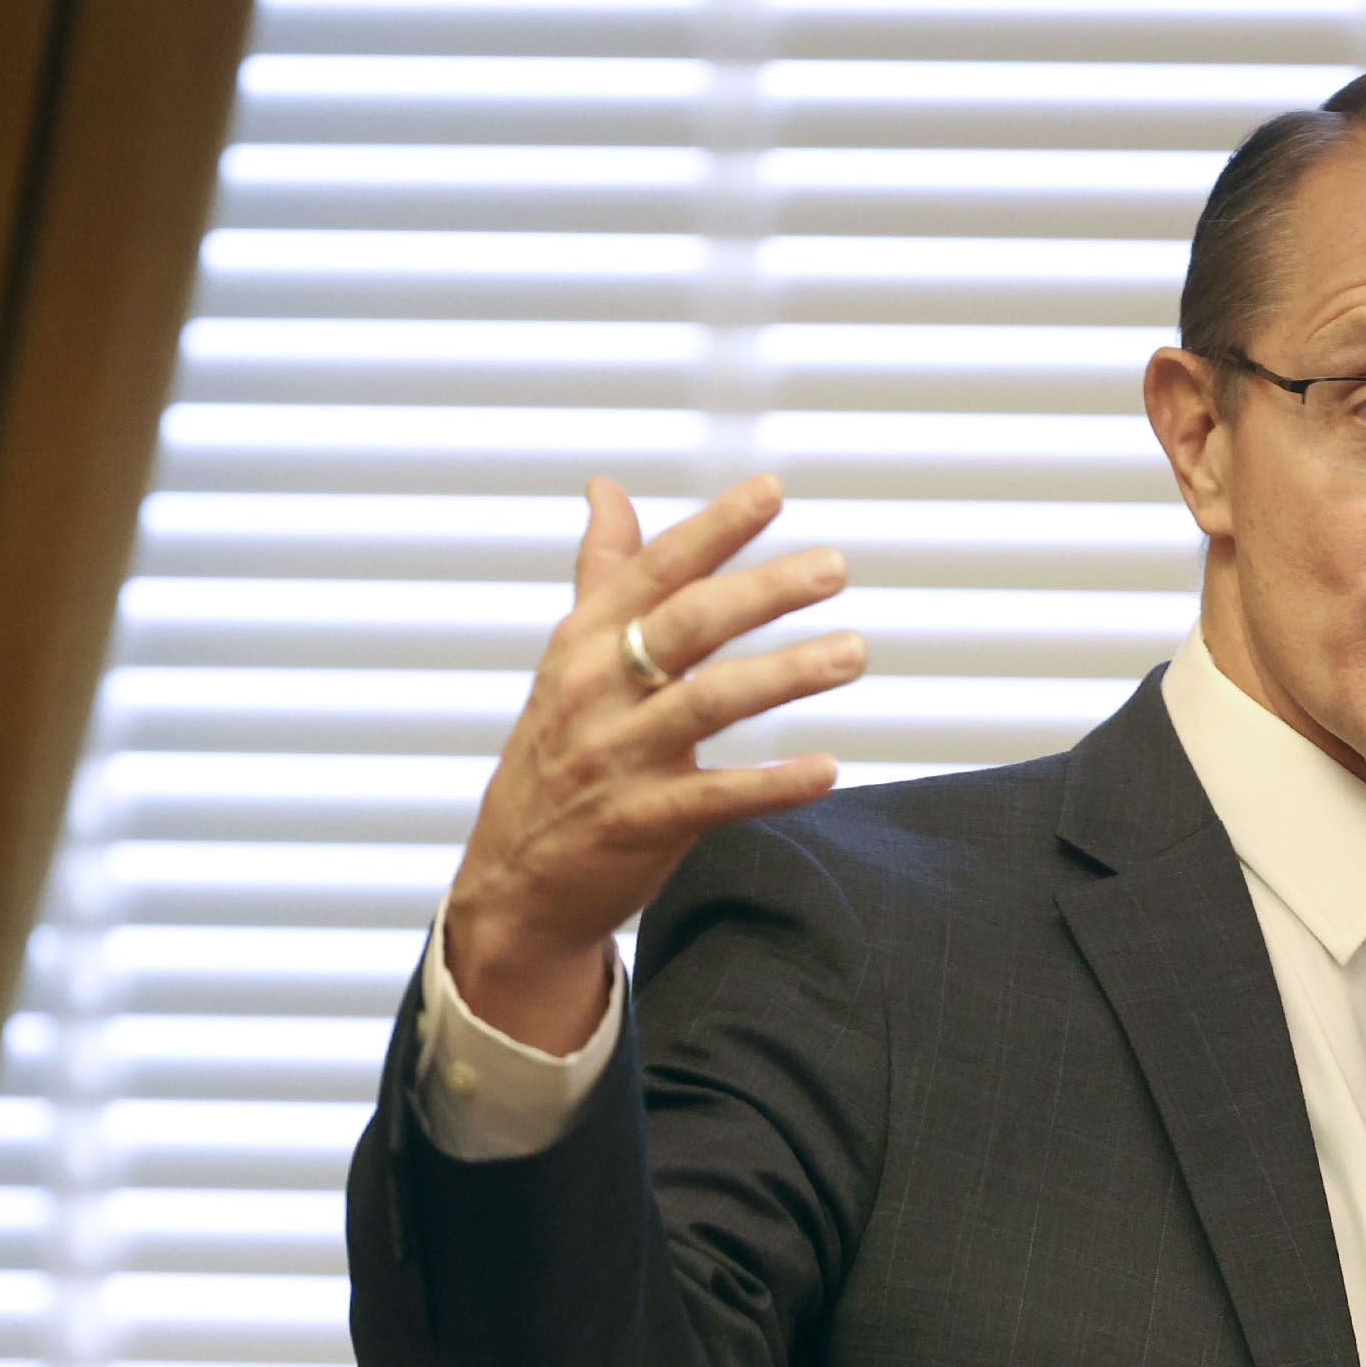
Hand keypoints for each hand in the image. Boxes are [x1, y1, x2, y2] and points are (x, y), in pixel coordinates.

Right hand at [444, 474, 863, 1050]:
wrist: (513, 878)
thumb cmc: (555, 753)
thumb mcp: (568, 658)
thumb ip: (602, 573)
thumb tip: (606, 488)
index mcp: (583, 642)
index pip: (656, 571)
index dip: (714, 529)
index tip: (772, 490)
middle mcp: (596, 690)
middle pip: (687, 625)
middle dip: (762, 592)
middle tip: (833, 567)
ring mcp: (616, 757)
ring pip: (707, 702)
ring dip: (784, 675)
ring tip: (852, 653)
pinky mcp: (640, 822)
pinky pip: (714, 798)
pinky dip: (772, 786)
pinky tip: (826, 770)